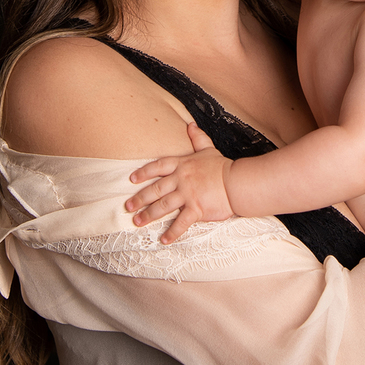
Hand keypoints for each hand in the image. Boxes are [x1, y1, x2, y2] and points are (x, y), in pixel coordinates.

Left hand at [127, 124, 234, 242]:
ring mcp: (187, 195)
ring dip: (148, 215)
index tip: (132, 179)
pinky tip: (163, 240)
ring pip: (162, 206)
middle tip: (128, 207)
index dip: (143, 173)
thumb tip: (190, 125)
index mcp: (182, 165)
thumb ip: (197, 138)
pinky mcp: (196, 209)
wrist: (236, 182)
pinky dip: (172, 233)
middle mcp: (181, 180)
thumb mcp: (208, 149)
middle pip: (155, 190)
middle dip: (139, 199)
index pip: (157, 167)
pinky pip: (181, 223)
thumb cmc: (222, 167)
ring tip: (137, 222)